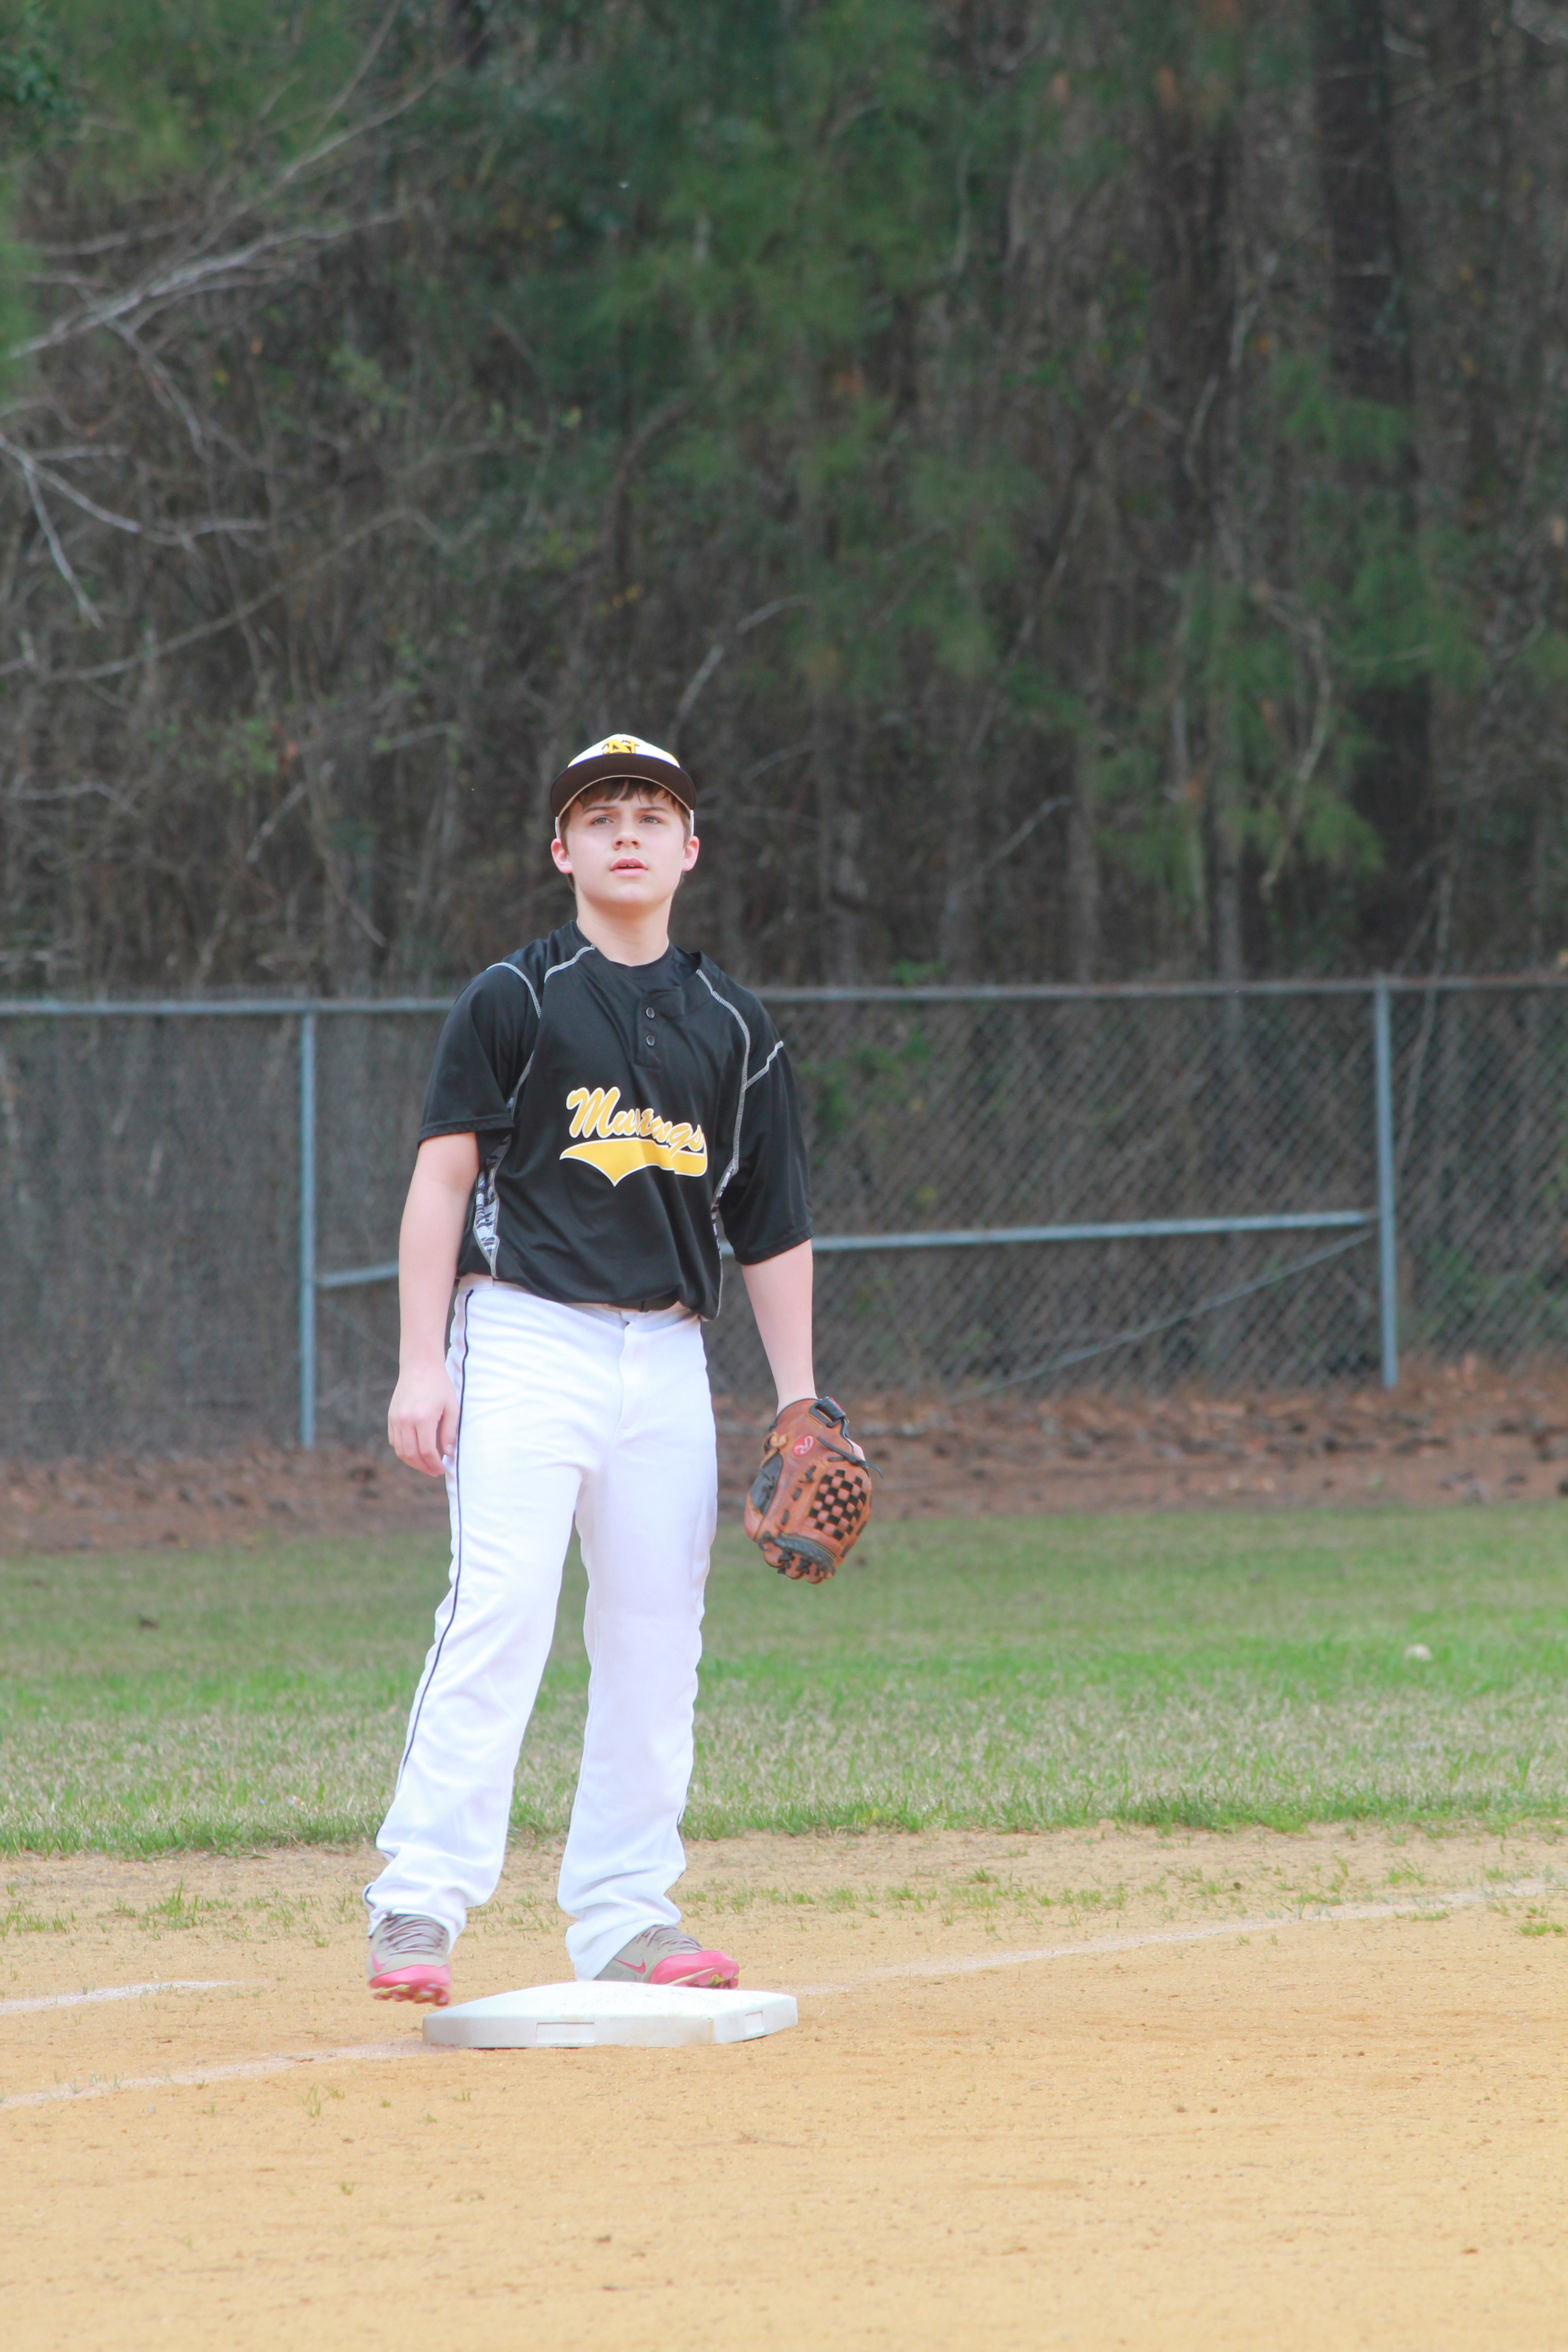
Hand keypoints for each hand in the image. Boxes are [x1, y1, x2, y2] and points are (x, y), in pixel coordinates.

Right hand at [388, 1362, 458, 1476]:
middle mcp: (406, 1420)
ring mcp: (396, 1419)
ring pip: (400, 1451)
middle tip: (435, 1471)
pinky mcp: (391, 1417)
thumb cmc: (440, 1386)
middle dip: (424, 1467)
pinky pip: (394, 1441)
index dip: (435, 1464)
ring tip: (425, 1464)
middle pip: (412, 1454)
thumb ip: (449, 1432)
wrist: (420, 1367)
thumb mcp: (452, 1407)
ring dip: (413, 1462)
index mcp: (423, 1418)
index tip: (443, 1469)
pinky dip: (403, 1450)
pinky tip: (415, 1452)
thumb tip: (447, 1453)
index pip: (427, 1451)